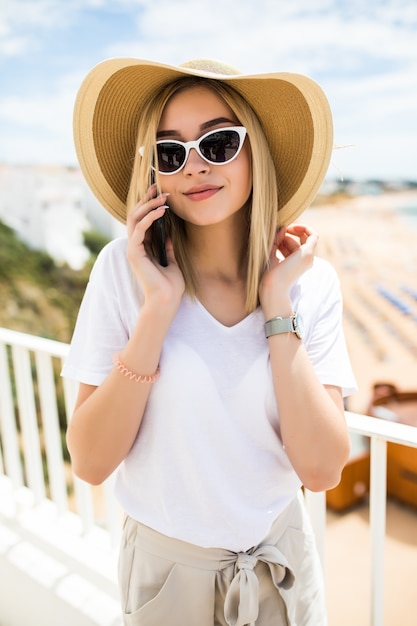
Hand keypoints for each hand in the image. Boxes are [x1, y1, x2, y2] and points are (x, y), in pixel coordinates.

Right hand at [126, 184, 184, 311]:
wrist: (167, 300)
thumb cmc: (170, 285)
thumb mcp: (171, 261)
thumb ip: (166, 247)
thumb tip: (168, 234)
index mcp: (143, 247)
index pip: (142, 220)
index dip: (149, 205)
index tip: (159, 193)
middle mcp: (135, 246)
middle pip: (136, 215)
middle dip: (146, 200)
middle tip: (158, 188)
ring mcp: (133, 249)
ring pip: (135, 219)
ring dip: (149, 206)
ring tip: (163, 197)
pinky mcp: (134, 253)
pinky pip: (139, 230)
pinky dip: (149, 218)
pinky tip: (161, 211)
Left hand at [259, 224, 317, 316]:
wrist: (272, 288)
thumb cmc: (269, 277)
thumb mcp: (271, 256)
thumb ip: (276, 242)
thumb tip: (282, 227)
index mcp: (297, 265)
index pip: (294, 245)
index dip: (285, 237)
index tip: (275, 236)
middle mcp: (305, 261)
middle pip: (297, 240)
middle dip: (284, 236)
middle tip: (273, 239)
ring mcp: (308, 257)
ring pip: (302, 237)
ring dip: (287, 234)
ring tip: (275, 240)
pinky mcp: (308, 253)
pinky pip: (313, 234)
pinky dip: (303, 227)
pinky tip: (290, 227)